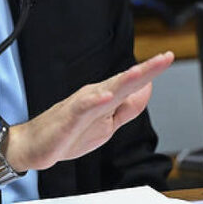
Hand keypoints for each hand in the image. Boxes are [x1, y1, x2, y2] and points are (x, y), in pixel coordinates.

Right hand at [3, 51, 173, 172]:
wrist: (34, 146)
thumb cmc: (69, 133)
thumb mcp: (107, 124)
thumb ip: (128, 107)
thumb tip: (148, 88)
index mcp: (106, 98)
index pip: (133, 84)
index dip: (152, 71)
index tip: (168, 57)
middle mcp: (95, 96)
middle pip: (124, 82)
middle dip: (145, 71)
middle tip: (164, 59)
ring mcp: (81, 106)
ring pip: (106, 90)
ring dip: (125, 81)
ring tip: (141, 73)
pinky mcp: (68, 118)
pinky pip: (82, 108)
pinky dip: (94, 101)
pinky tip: (106, 96)